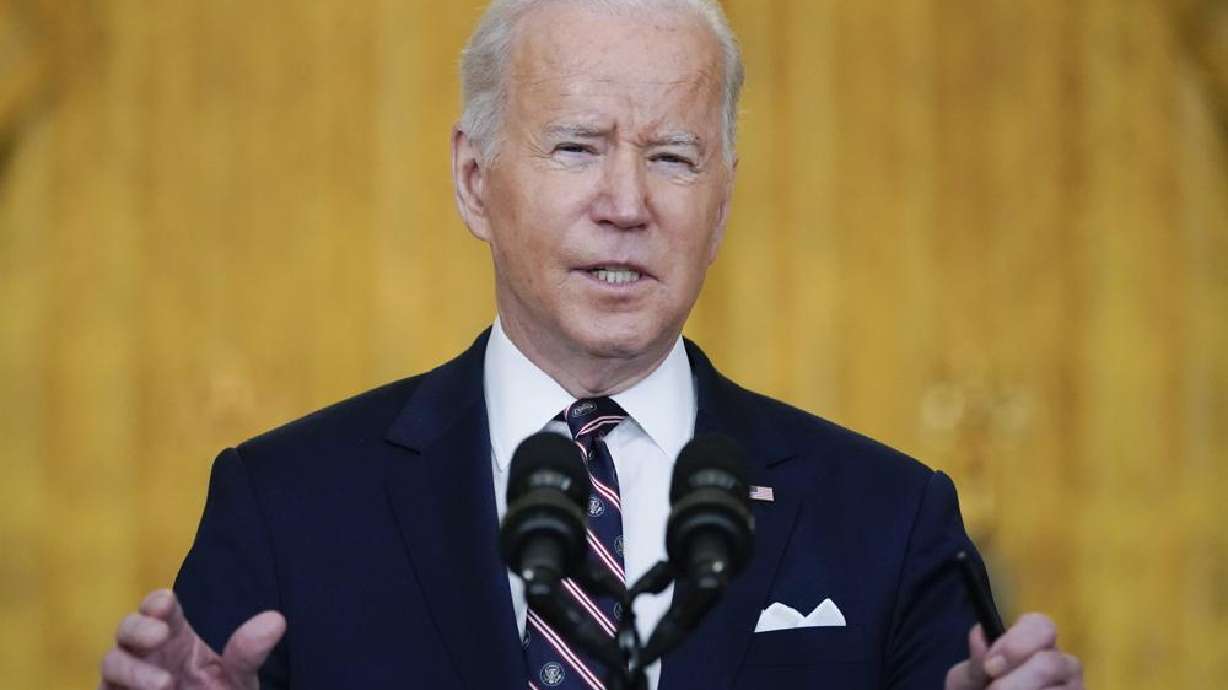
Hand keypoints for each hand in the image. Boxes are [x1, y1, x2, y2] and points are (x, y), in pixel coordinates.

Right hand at [98, 589, 284, 689]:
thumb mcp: (237, 679)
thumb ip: (248, 653)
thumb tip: (276, 619)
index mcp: (175, 636)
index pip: (158, 607)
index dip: (157, 602)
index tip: (166, 603)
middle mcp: (146, 653)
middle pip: (127, 629)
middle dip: (138, 628)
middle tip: (159, 635)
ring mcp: (128, 679)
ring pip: (111, 662)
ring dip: (132, 670)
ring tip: (164, 684)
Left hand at [945, 613, 1083, 689]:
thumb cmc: (980, 689)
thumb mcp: (969, 678)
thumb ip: (974, 661)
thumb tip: (980, 636)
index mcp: (1035, 642)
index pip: (1041, 625)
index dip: (1016, 643)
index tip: (990, 666)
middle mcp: (1060, 662)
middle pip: (1051, 662)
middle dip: (1020, 678)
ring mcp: (1073, 686)